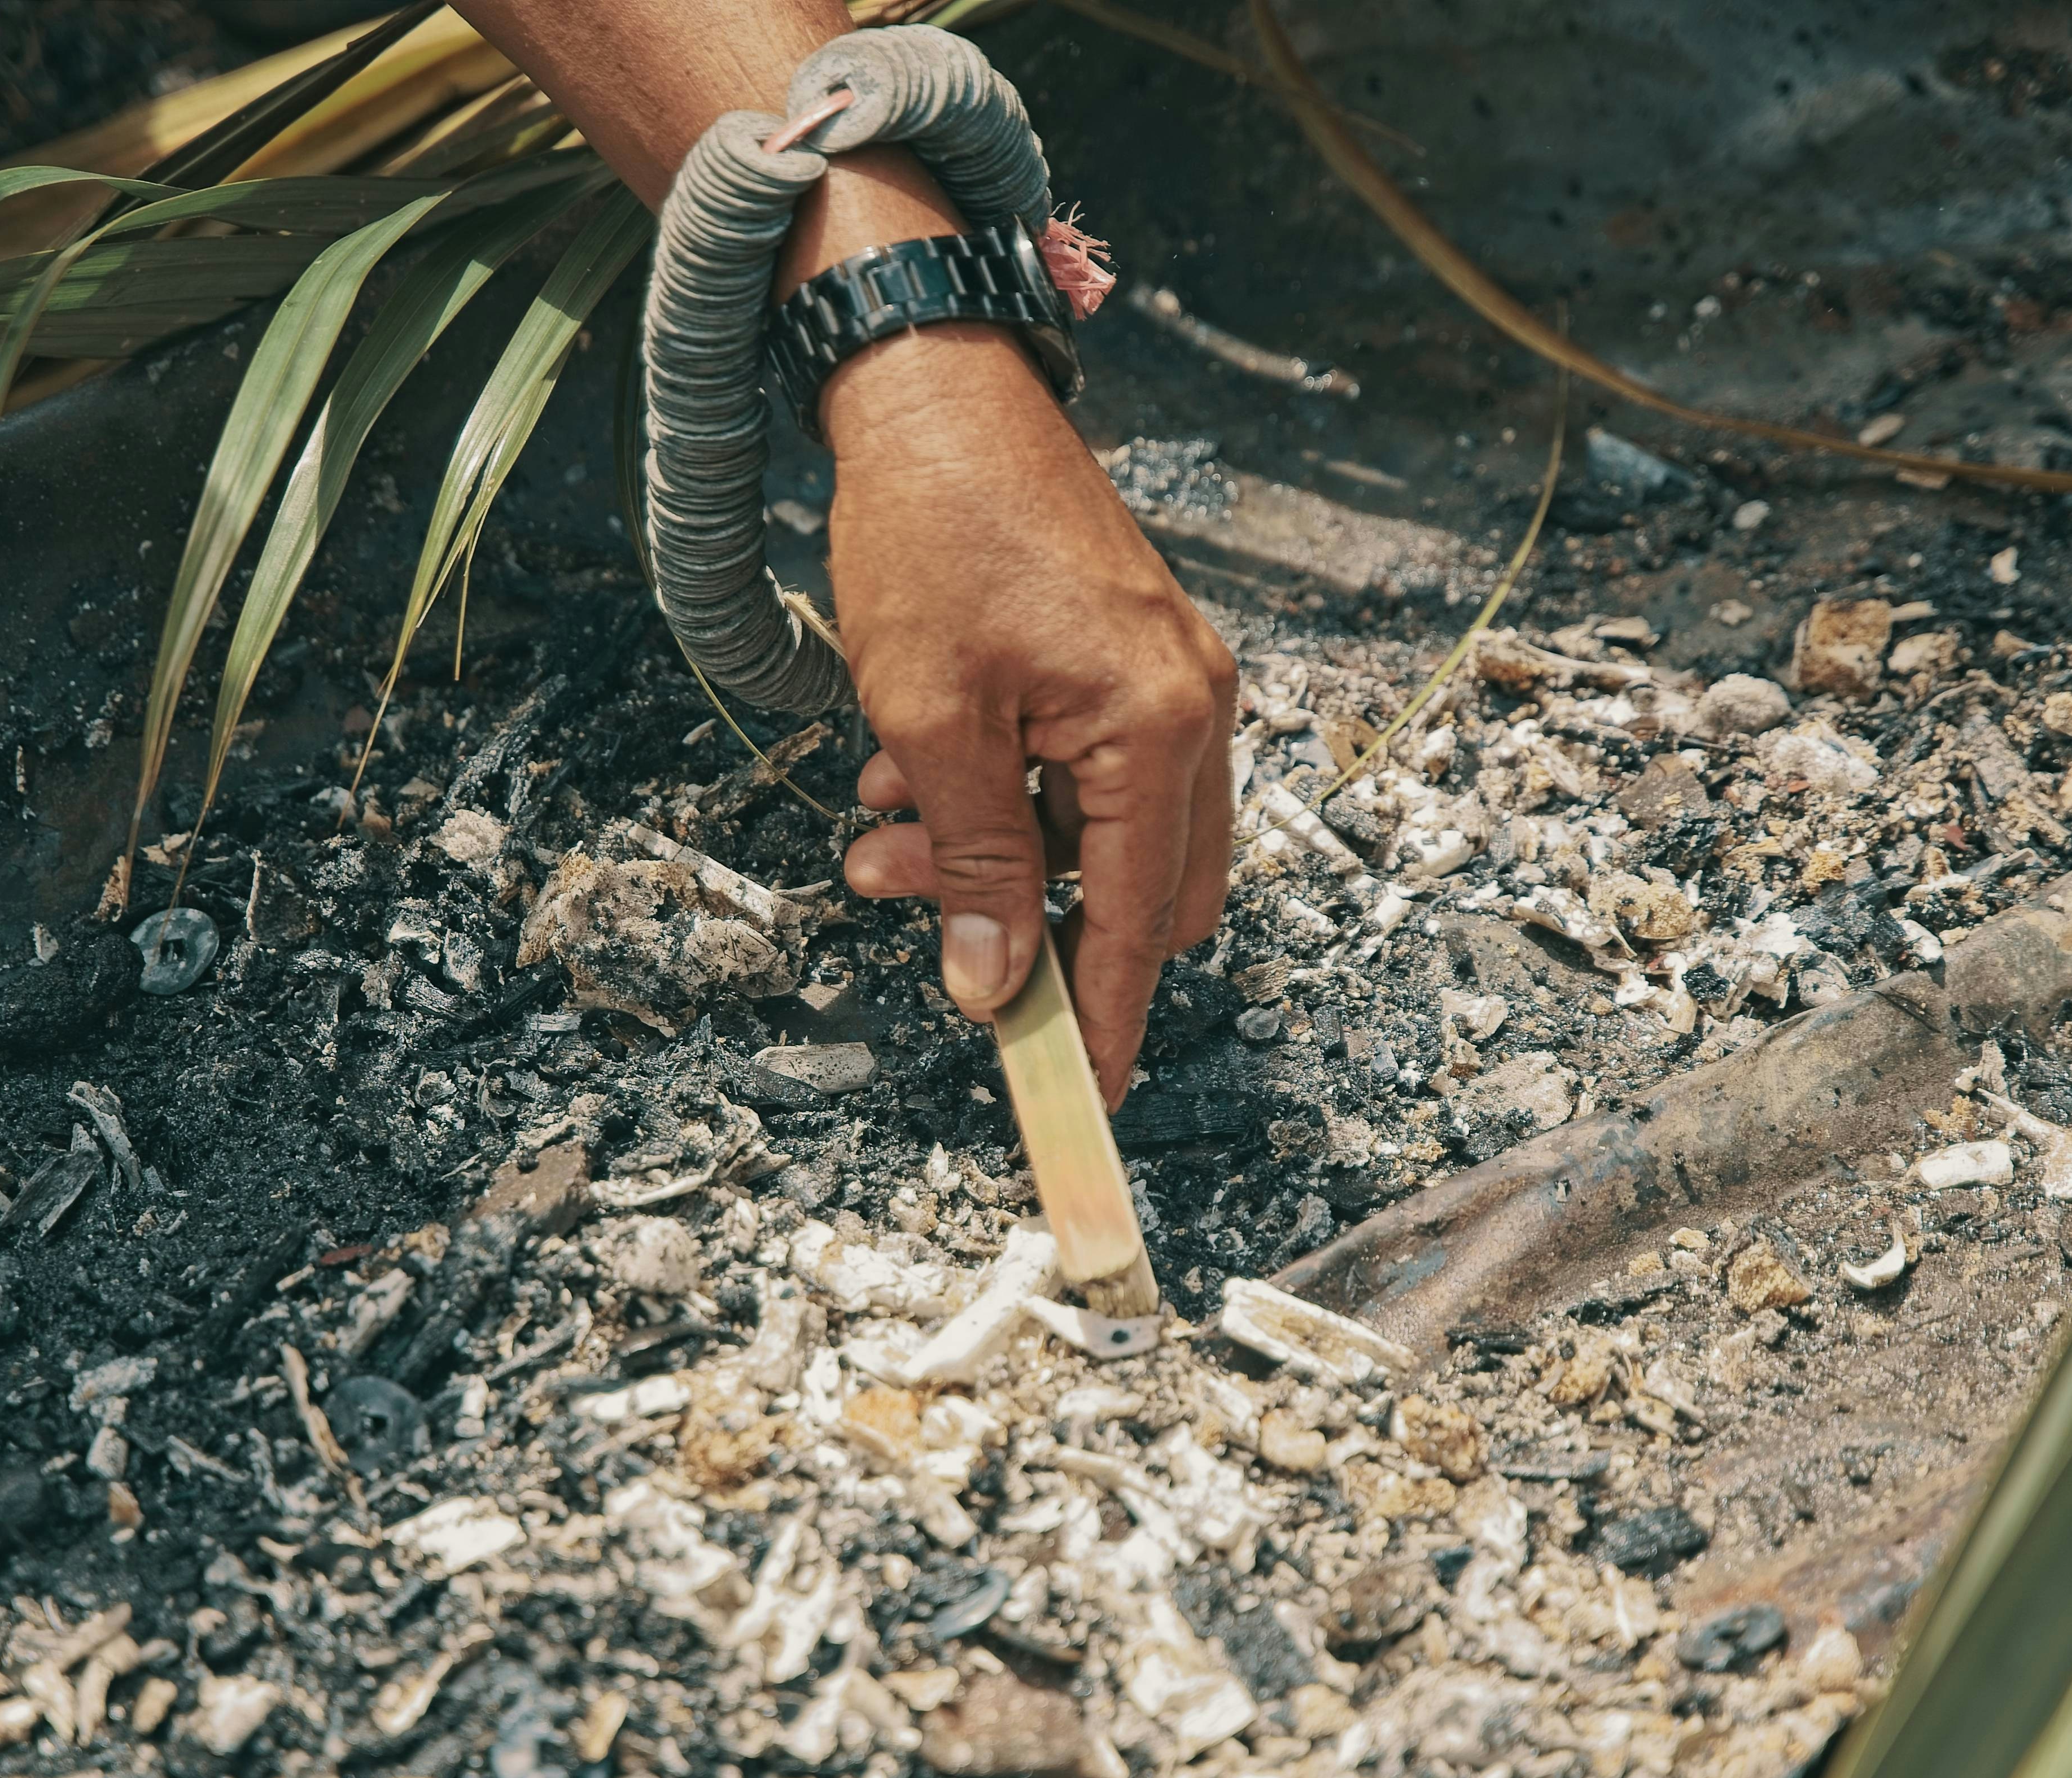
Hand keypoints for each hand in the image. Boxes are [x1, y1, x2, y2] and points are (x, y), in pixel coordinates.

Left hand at [825, 322, 1236, 1106]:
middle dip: (1024, 913)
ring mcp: (1167, 677)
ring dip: (992, 843)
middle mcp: (1191, 704)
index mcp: (1158, 725)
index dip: (1107, 1014)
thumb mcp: (931, 722)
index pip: (1142, 918)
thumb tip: (996, 986)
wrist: (931, 391)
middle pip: (1139, 886)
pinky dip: (1002, 786)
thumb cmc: (932, 535)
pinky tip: (913, 755)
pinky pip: (1081, 767)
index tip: (1086, 1092)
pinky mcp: (1128, 656)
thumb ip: (973, 863)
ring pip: (1098, 830)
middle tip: (900, 890)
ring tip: (880, 805)